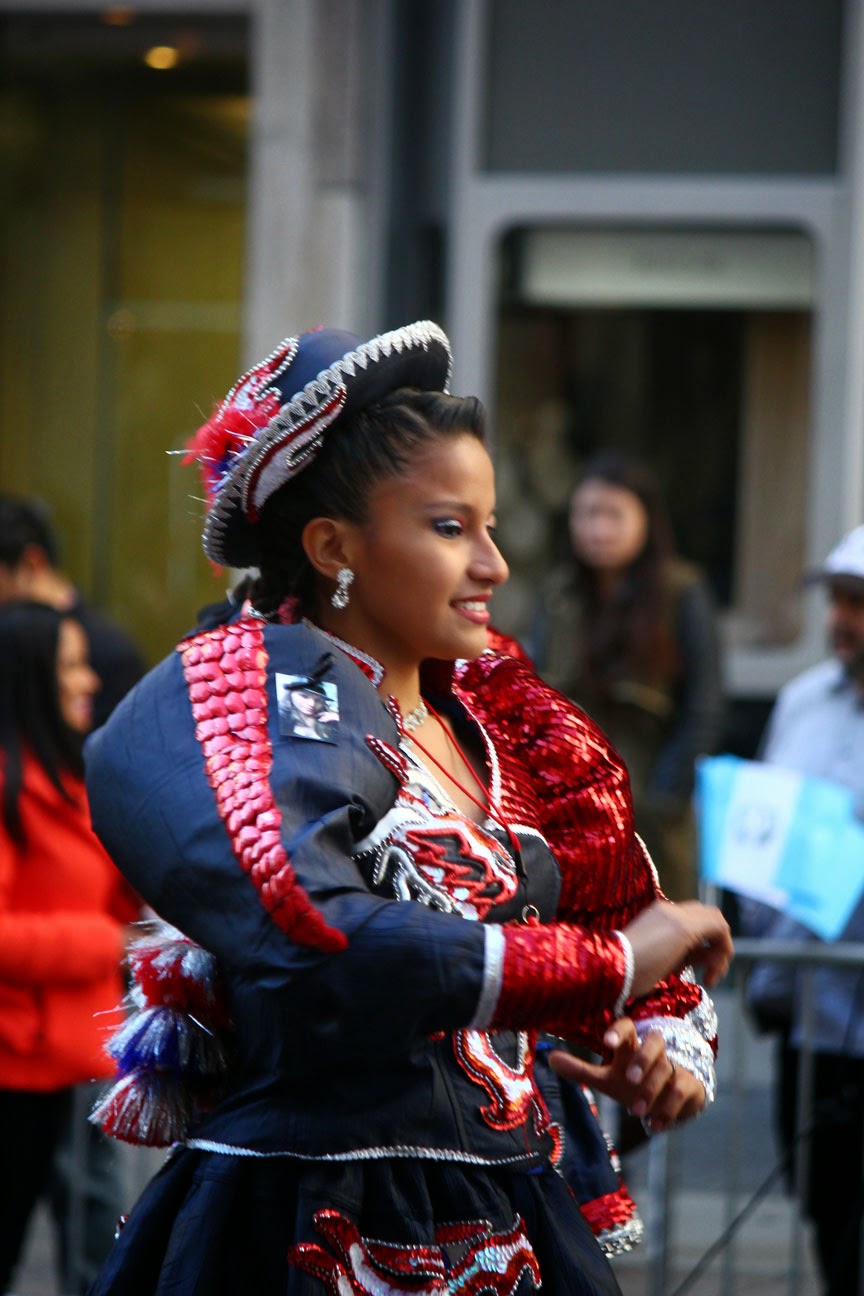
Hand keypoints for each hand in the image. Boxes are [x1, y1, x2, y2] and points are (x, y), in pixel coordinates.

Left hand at [548, 1019, 706, 1131]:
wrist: (671, 1098)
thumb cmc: (633, 1082)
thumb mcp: (606, 1078)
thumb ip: (580, 1070)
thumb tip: (550, 1057)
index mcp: (632, 1045)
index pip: (627, 1027)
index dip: (617, 1032)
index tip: (605, 1043)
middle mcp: (654, 1052)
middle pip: (655, 1041)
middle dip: (643, 1059)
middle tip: (629, 1079)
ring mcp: (674, 1066)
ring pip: (667, 1069)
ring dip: (651, 1090)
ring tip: (635, 1113)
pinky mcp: (689, 1085)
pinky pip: (681, 1091)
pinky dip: (668, 1110)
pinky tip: (655, 1126)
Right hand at [623, 899, 732, 997]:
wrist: (612, 967)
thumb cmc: (626, 972)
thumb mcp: (659, 962)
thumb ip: (681, 956)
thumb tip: (703, 959)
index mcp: (659, 916)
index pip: (693, 922)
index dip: (703, 946)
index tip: (698, 971)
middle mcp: (669, 910)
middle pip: (707, 916)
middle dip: (716, 945)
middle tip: (711, 973)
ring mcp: (676, 916)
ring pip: (716, 919)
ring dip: (722, 950)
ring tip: (712, 977)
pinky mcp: (683, 927)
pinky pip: (719, 928)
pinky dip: (724, 950)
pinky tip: (712, 973)